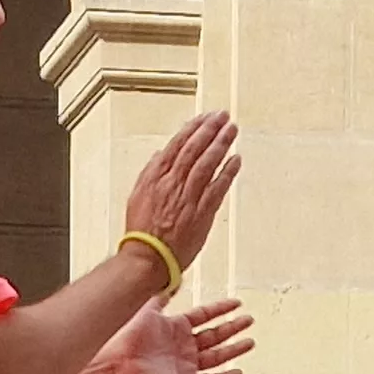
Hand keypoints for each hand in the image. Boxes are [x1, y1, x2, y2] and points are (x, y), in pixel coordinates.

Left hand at [95, 299, 254, 373]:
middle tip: (248, 320)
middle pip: (215, 334)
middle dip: (233, 327)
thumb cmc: (125, 336)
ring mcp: (184, 363)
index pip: (205, 316)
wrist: (115, 360)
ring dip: (233, 350)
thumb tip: (169, 277)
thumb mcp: (147, 307)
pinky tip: (236, 372)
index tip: (236, 303)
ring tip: (249, 342)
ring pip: (216, 356)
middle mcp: (182, 345)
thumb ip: (161, 294)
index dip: (221, 309)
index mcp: (176, 326)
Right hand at [120, 111, 243, 272]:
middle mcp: (173, 183)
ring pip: (207, 163)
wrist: (147, 258)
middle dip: (210, 130)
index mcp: (156, 177)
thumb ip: (149, 173)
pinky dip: (228, 172)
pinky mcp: (202, 213)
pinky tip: (236, 159)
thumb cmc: (142, 232)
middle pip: (194, 149)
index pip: (177, 145)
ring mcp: (188, 197)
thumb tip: (159, 155)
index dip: (192, 129)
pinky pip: (218, 188)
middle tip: (222, 116)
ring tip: (232, 130)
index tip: (204, 117)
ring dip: (221, 144)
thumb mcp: (137, 196)